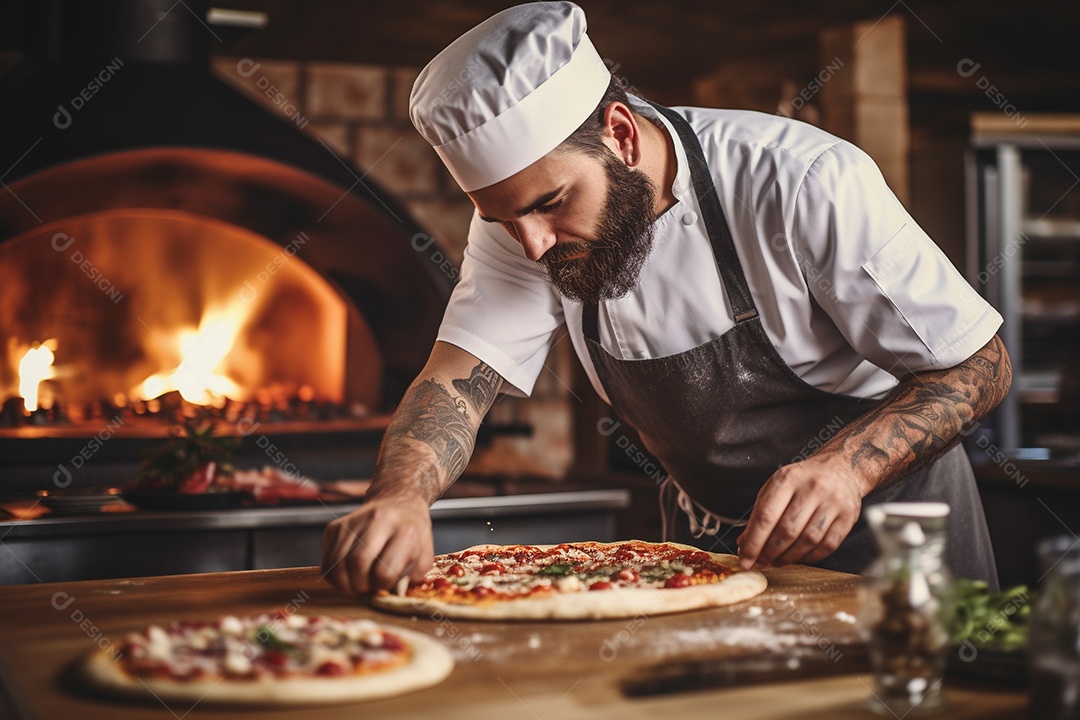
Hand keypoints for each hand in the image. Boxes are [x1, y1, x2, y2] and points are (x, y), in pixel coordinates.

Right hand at [322, 491, 433, 595]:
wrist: (398, 505)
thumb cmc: (412, 537)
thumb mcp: (423, 558)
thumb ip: (411, 579)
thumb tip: (390, 595)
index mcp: (404, 530)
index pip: (384, 572)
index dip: (382, 586)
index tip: (385, 585)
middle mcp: (377, 520)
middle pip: (357, 563)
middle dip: (361, 586)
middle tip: (368, 589)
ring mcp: (353, 521)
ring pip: (337, 563)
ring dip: (345, 584)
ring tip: (358, 586)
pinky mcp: (335, 526)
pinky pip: (327, 560)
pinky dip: (334, 575)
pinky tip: (348, 575)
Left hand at [736, 454, 865, 569]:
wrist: (841, 467)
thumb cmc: (802, 480)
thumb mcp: (777, 486)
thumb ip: (760, 512)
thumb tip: (745, 542)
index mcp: (788, 479)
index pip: (766, 516)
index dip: (753, 542)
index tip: (745, 559)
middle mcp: (812, 489)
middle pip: (787, 531)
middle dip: (769, 553)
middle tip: (760, 562)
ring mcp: (833, 503)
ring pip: (807, 541)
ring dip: (788, 558)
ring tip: (776, 561)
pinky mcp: (848, 517)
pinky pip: (827, 546)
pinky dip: (809, 557)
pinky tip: (798, 557)